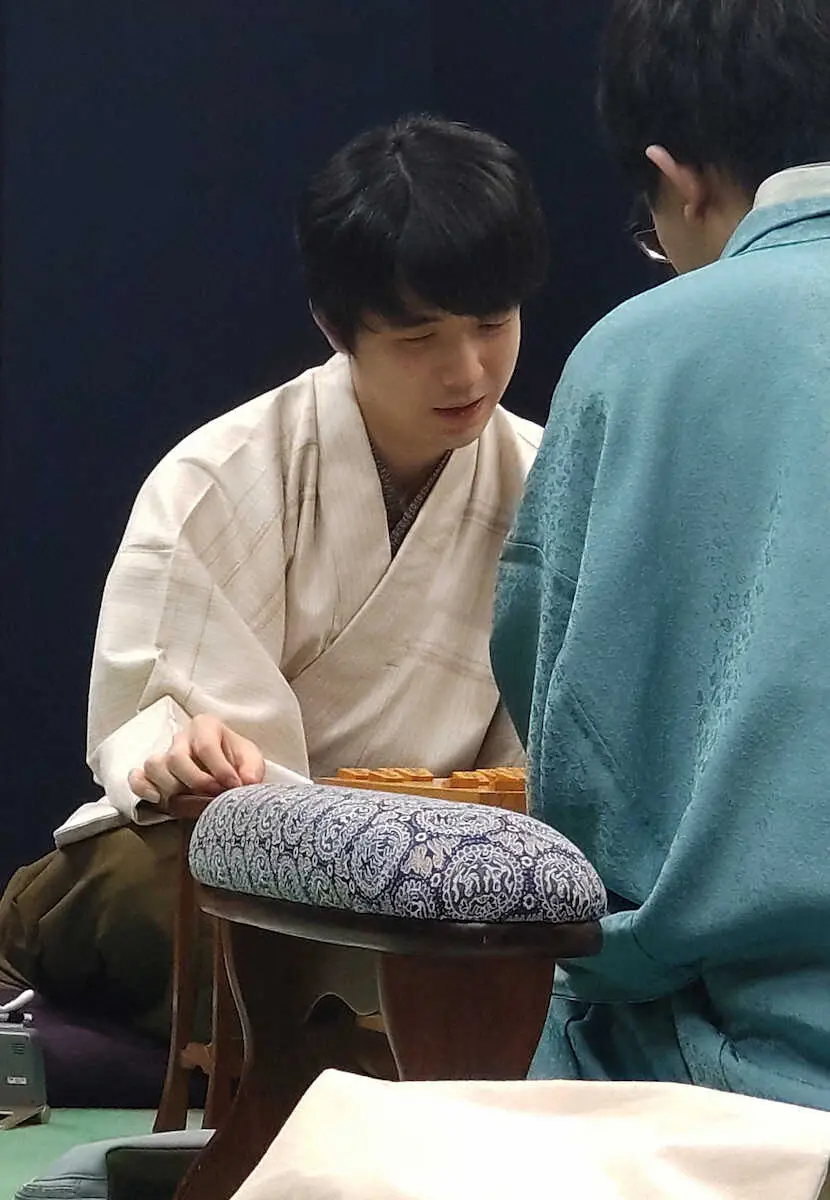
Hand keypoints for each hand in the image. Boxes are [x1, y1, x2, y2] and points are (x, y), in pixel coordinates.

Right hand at [128, 714, 265, 802]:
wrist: (225, 771)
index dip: (220, 769)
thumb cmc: (236, 761)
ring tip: (193, 800)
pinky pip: (137, 778)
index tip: (234, 786)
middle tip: (214, 796)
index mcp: (205, 726)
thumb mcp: (251, 759)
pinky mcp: (152, 776)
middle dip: (196, 781)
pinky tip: (159, 799)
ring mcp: (164, 756)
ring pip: (154, 767)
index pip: (205, 745)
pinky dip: (144, 789)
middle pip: (176, 758)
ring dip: (173, 788)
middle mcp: (180, 739)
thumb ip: (252, 768)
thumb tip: (247, 781)